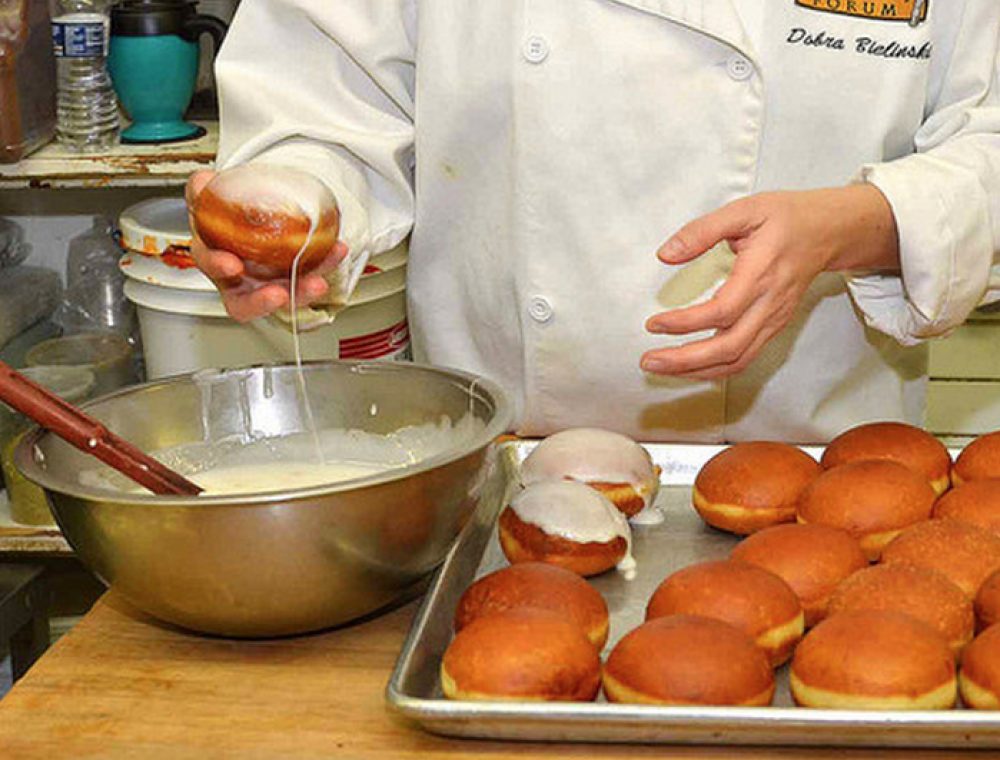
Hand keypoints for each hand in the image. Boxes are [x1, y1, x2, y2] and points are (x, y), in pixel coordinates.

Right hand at [185, 170, 348, 322]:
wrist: (249, 218)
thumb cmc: (224, 217)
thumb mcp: (209, 200)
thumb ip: (201, 191)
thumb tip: (203, 182)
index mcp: (215, 260)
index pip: (212, 269)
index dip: (218, 267)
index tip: (231, 264)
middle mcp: (240, 281)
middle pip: (246, 303)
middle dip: (262, 302)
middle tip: (278, 295)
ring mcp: (267, 283)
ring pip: (284, 296)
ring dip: (302, 292)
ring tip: (318, 282)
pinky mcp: (293, 279)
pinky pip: (309, 276)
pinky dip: (325, 264)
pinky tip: (336, 250)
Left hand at [641, 185, 898, 379]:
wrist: (830, 231)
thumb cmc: (787, 218)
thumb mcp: (744, 210)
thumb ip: (703, 231)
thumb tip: (666, 254)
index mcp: (761, 274)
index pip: (722, 311)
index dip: (686, 323)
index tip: (654, 323)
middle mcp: (770, 305)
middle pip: (728, 348)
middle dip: (685, 360)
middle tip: (649, 361)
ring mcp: (774, 320)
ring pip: (736, 360)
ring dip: (696, 371)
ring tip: (661, 368)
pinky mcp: (773, 327)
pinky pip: (743, 358)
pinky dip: (714, 369)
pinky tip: (689, 366)